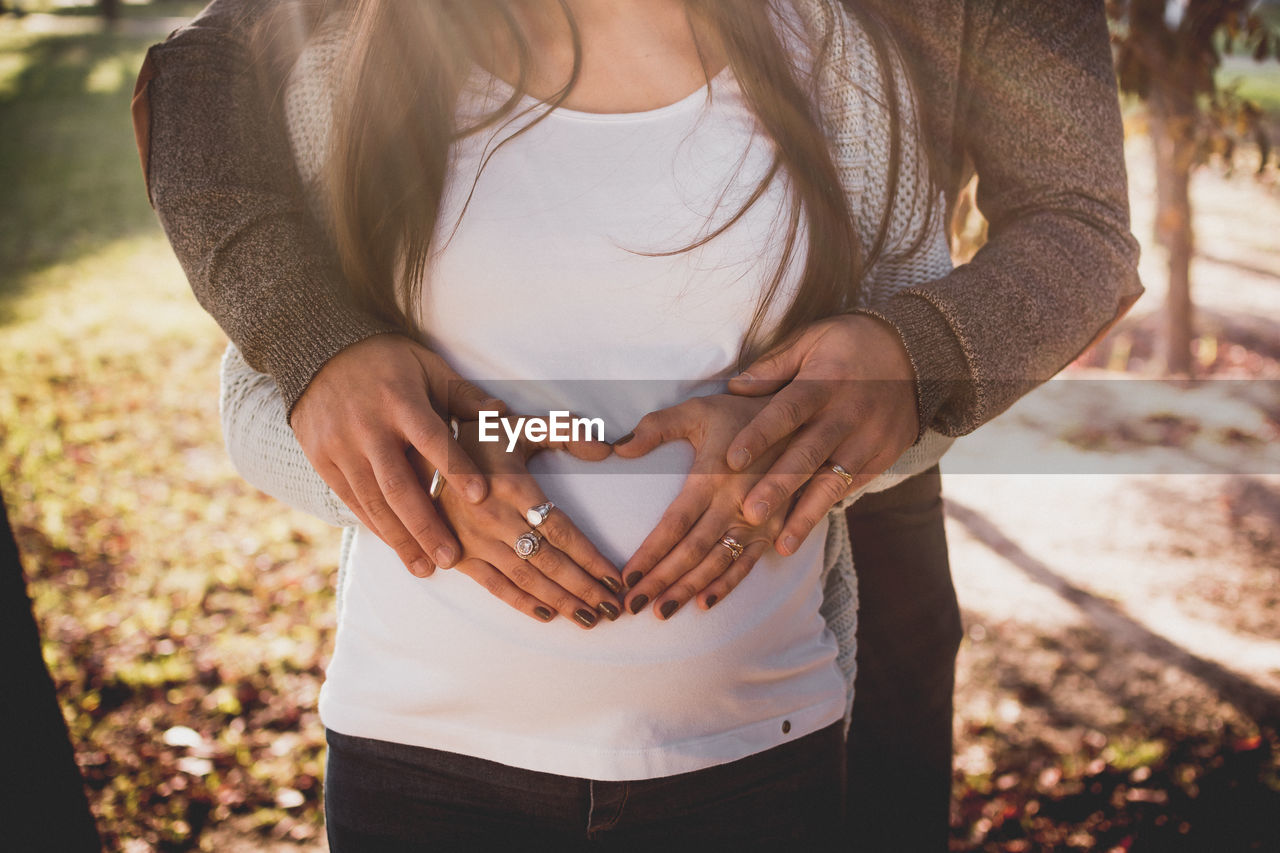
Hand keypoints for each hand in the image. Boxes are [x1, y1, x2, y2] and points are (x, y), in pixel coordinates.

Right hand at [290, 334, 501, 575]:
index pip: (432, 440)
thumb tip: (502, 415)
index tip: (482, 498)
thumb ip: (463, 396)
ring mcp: (341, 446)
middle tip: (451, 558)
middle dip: (425, 525)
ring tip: (426, 568)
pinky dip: (375, 526)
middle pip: (398, 484)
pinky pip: (351, 500)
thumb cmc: (389, 362)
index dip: (456, 469)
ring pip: (372, 501)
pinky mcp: (322, 460)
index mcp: (400, 401)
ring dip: (400, 538)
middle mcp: (368, 427)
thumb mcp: (428, 367)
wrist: (319, 352)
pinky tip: (397, 547)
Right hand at [411, 419, 624, 627]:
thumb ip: (566, 432)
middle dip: (584, 588)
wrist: (416, 454)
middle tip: (612, 609)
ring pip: (526, 578)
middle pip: (549, 561)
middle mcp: (495, 518)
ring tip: (589, 619)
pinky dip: (521, 603)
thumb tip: (606, 450)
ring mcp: (475, 540)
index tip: (616, 578)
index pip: (562, 531)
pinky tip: (548, 615)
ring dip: (560, 601)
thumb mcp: (521, 426)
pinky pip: (494, 586)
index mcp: (514, 487)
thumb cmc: (477, 439)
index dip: (591, 558)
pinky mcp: (459, 554)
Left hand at [611, 394, 786, 618]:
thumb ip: (656, 427)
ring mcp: (758, 520)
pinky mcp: (774, 528)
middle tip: (633, 606)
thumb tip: (618, 447)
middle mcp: (735, 503)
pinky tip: (704, 604)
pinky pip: (748, 563)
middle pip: (693, 551)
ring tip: (662, 612)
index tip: (626, 577)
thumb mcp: (697, 410)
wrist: (801, 418)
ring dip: (689, 590)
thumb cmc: (740, 414)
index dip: (650, 553)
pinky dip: (727, 585)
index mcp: (713, 476)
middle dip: (662, 581)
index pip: (675, 523)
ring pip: (718, 563)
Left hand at [725, 314, 919, 554]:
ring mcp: (869, 438)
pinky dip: (827, 509)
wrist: (918, 353)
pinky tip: (803, 531)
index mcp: (825, 380)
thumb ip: (774, 365)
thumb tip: (735, 387)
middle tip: (750, 514)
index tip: (731, 460)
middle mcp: (848, 413)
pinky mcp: (884, 456)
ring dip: (806, 515)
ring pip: (833, 481)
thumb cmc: (850, 344)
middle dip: (779, 486)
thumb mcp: (813, 339)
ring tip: (781, 545)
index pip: (788, 410)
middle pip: (809, 453)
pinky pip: (853, 487)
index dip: (760, 435)